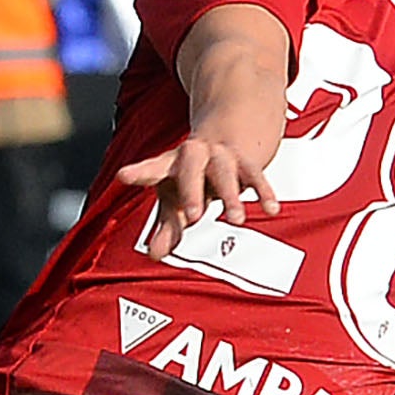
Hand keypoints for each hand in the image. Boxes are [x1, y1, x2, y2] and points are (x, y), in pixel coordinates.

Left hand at [118, 134, 280, 257]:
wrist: (225, 138)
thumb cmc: (191, 176)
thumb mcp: (175, 199)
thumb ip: (167, 228)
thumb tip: (154, 255)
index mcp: (171, 163)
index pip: (153, 168)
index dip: (140, 172)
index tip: (124, 175)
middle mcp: (196, 155)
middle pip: (191, 170)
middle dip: (192, 192)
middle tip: (192, 218)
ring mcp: (222, 156)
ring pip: (226, 172)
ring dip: (231, 196)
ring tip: (236, 220)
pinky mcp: (246, 162)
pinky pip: (257, 176)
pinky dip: (264, 193)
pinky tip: (270, 209)